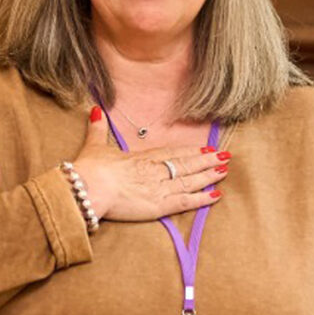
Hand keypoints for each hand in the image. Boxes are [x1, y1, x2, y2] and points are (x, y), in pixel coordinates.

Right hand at [73, 105, 229, 220]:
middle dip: (207, 161)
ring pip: (190, 180)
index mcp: (142, 158)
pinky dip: (202, 199)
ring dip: (209, 175)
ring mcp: (159, 187)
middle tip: (225, 156)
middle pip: (186, 164)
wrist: (88, 188)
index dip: (190, 151)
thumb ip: (98, 128)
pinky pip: (186, 201)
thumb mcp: (94, 146)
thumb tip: (96, 109)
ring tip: (225, 170)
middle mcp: (155, 170)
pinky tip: (217, 195)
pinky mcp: (159, 205)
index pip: (172, 153)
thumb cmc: (89, 170)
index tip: (205, 149)